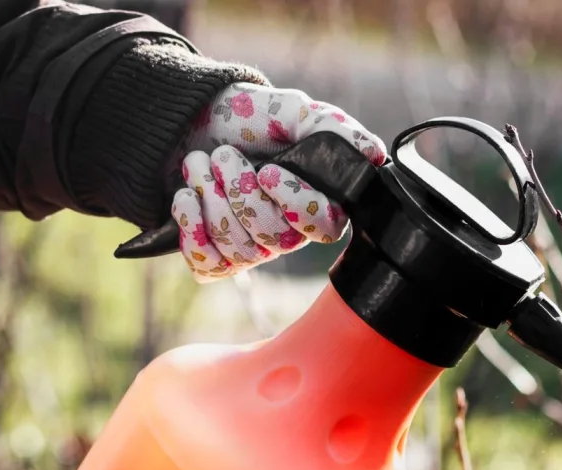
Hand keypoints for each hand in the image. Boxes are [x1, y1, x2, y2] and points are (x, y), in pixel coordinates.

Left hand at [171, 83, 385, 280]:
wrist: (186, 121)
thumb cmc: (246, 119)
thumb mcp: (291, 113)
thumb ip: (333, 128)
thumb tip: (375, 153)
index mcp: (313, 202)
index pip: (323, 227)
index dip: (295, 203)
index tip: (268, 170)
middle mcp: (286, 232)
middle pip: (275, 239)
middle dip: (240, 191)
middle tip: (222, 156)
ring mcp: (251, 248)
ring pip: (240, 251)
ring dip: (210, 199)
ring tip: (199, 164)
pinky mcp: (214, 256)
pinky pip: (209, 265)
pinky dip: (191, 227)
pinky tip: (186, 197)